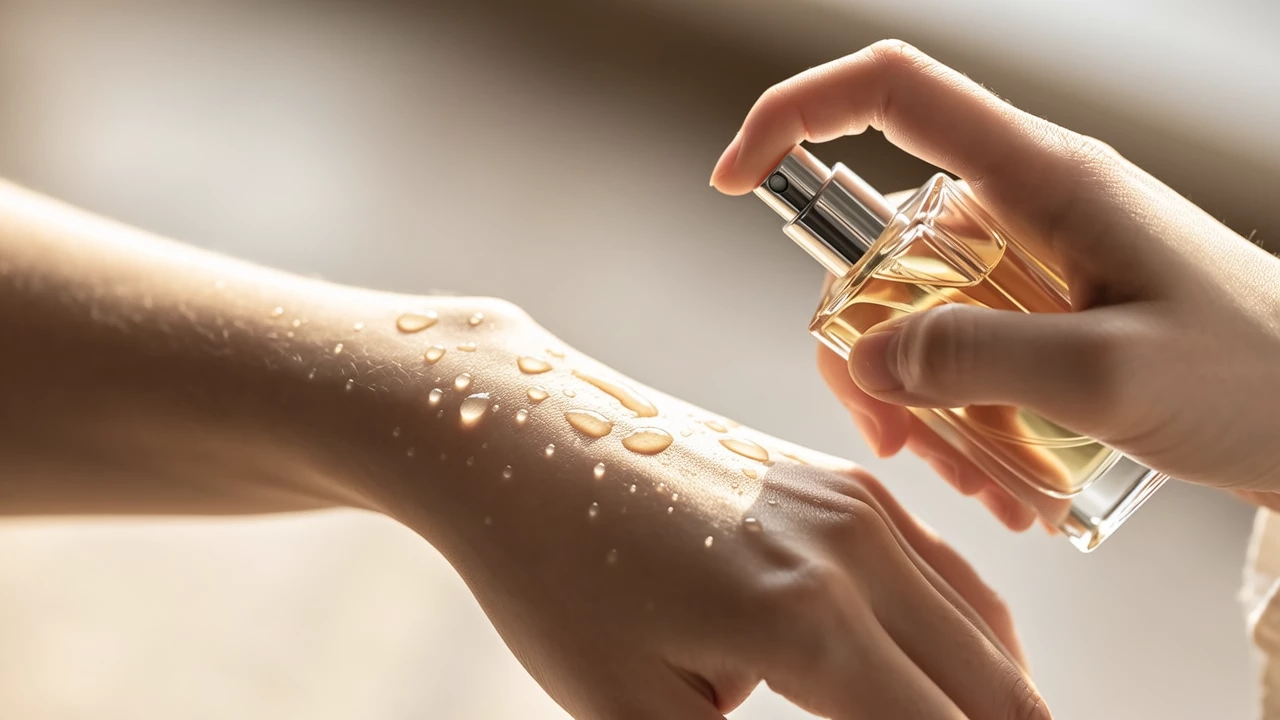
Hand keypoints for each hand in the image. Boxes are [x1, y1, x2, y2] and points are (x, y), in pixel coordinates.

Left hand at [362, 307, 1045, 718]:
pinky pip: (947, 570)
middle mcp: (855, 551)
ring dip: (996, 700)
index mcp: (806, 620)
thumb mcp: (628, 711)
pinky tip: (959, 674)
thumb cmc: (551, 570)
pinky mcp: (843, 480)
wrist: (519, 430)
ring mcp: (857, 504)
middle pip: (994, 693)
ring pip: (984, 629)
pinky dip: (973, 636)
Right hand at [710, 40, 1279, 523]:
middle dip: (863, 342)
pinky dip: (959, 410)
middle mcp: (1021, 202)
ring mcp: (1028, 256)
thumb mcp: (1111, 375)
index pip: (892, 93)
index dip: (797, 114)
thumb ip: (977, 358)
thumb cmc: (1254, 377)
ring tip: (976, 480)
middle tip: (895, 436)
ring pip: (913, 308)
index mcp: (1039, 176)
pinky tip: (1003, 475)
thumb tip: (862, 356)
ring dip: (919, 397)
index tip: (734, 180)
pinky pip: (960, 345)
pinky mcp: (1042, 304)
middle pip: (878, 238)